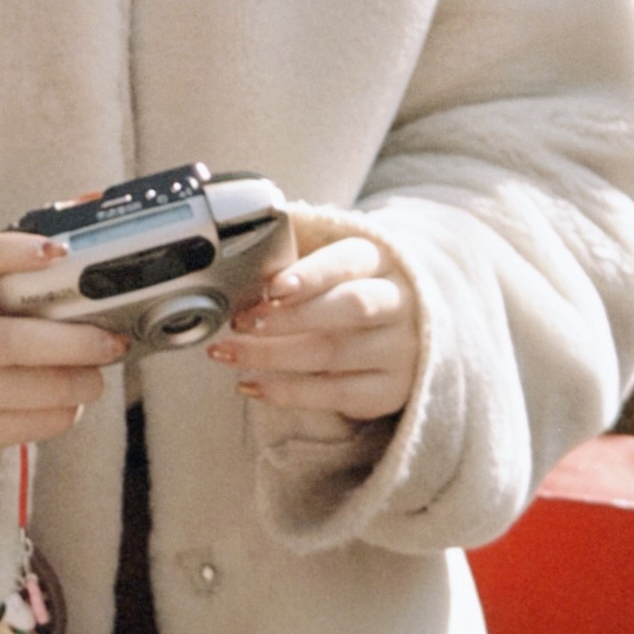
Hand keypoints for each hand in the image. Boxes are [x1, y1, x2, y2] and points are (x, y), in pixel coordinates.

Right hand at [0, 235, 123, 454]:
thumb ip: (32, 249)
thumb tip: (96, 200)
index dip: (11, 251)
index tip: (59, 249)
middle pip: (17, 340)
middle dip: (79, 342)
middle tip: (113, 339)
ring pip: (41, 389)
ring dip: (86, 379)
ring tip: (97, 367)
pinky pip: (44, 422)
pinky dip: (70, 408)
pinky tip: (67, 393)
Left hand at [208, 234, 415, 428]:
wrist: (407, 325)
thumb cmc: (351, 284)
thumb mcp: (333, 254)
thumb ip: (296, 243)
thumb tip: (247, 238)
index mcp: (382, 260)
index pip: (348, 261)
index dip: (310, 275)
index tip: (272, 287)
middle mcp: (399, 304)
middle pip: (349, 307)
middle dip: (288, 317)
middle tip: (240, 321)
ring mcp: (399, 351)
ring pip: (333, 353)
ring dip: (271, 355)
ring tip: (226, 351)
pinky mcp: (390, 390)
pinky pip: (335, 395)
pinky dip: (288, 392)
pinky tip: (251, 385)